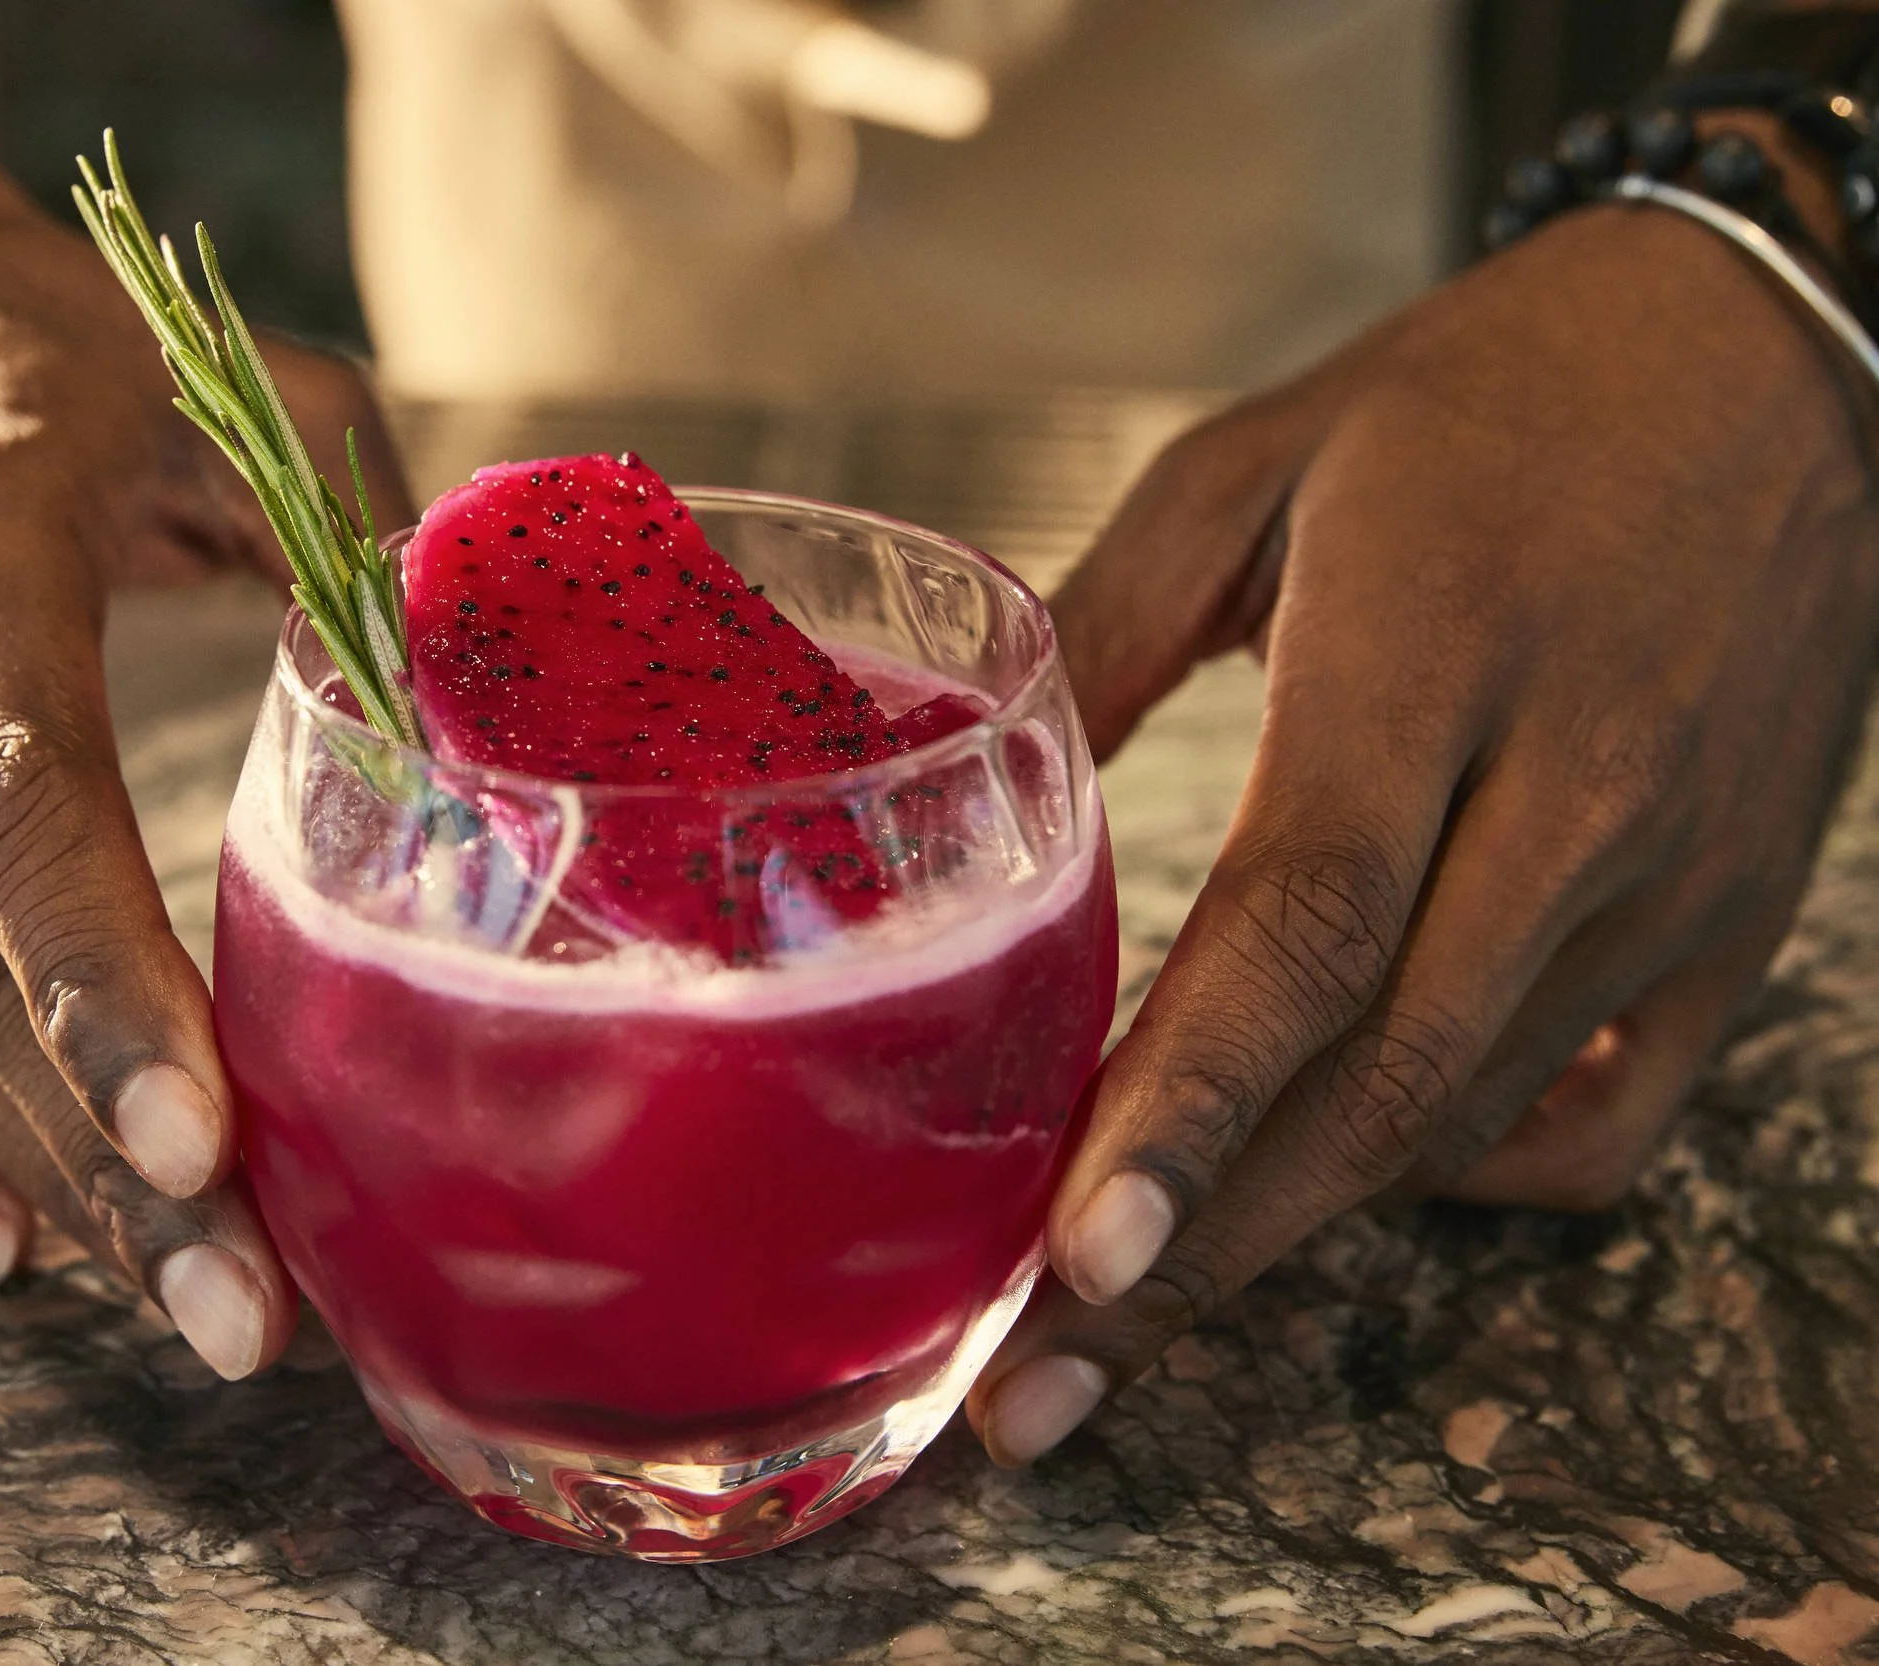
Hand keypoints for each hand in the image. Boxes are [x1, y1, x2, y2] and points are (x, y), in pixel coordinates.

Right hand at [0, 2, 411, 1374]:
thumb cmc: (27, 356)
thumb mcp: (200, 385)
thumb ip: (345, 529)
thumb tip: (488, 707)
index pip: (13, 805)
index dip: (106, 988)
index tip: (206, 1149)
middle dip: (110, 1161)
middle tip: (252, 1318)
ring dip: (36, 1182)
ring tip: (187, 1306)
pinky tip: (1, 1242)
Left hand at [969, 201, 1878, 1462]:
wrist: (1762, 355)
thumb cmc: (1478, 401)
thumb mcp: (1253, 466)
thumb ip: (1094, 632)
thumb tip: (956, 782)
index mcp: (1435, 664)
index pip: (1304, 925)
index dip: (1187, 1102)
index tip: (1078, 1257)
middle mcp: (1574, 797)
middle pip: (1378, 1079)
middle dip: (1203, 1254)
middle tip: (1043, 1384)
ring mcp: (1677, 878)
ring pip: (1464, 1114)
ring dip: (1294, 1227)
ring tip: (1136, 1317)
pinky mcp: (1740, 920)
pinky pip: (1608, 1116)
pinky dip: (1477, 1175)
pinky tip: (1363, 1171)